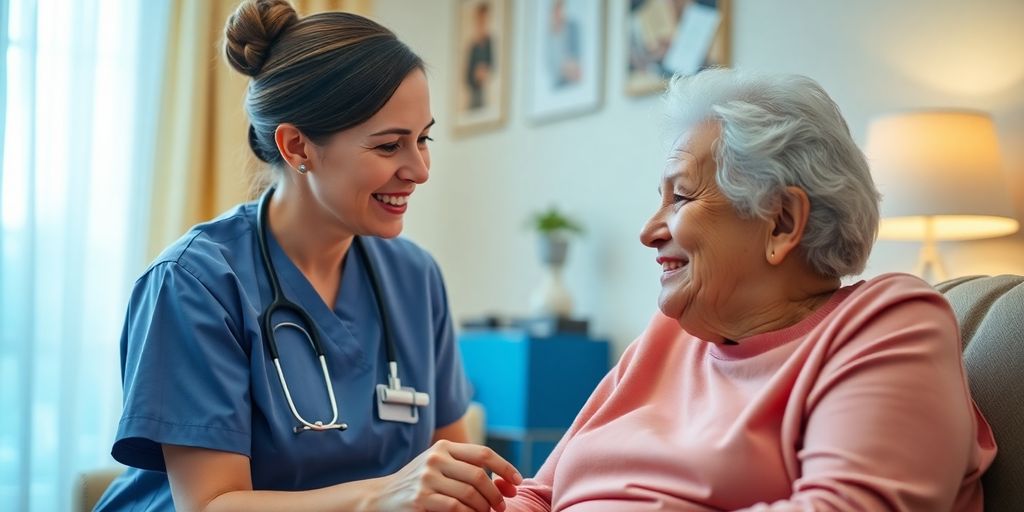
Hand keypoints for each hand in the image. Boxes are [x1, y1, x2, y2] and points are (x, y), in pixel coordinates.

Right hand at [368, 440, 521, 511]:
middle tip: (501, 507)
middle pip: (479, 475)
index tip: (517, 482)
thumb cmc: (418, 484)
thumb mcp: (440, 468)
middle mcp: (436, 458)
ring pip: (470, 493)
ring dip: (483, 508)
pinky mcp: (421, 498)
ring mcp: (427, 478)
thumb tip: (506, 483)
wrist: (380, 498)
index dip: (505, 468)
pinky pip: (456, 507)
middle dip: (495, 494)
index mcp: (444, 447)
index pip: (483, 453)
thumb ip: (466, 469)